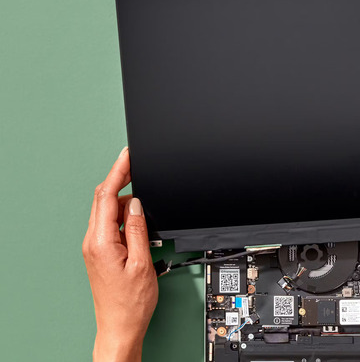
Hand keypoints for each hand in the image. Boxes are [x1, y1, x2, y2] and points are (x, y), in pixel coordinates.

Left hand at [82, 147, 157, 361]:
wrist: (120, 325)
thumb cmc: (131, 302)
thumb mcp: (142, 262)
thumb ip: (138, 229)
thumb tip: (137, 204)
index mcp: (101, 242)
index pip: (108, 196)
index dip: (118, 172)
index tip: (128, 156)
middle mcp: (93, 242)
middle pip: (104, 199)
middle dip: (120, 178)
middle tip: (136, 164)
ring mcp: (95, 247)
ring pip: (107, 210)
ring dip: (124, 199)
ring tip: (145, 198)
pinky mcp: (100, 252)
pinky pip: (110, 224)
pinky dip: (123, 214)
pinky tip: (137, 217)